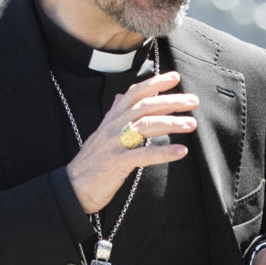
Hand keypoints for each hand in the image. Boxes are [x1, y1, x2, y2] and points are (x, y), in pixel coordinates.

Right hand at [65, 70, 197, 212]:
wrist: (71, 187)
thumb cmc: (91, 162)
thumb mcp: (101, 133)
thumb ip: (113, 114)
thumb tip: (119, 96)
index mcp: (111, 119)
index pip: (134, 94)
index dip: (154, 83)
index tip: (175, 77)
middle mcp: (113, 127)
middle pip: (145, 107)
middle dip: (171, 101)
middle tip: (194, 101)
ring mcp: (115, 144)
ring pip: (146, 126)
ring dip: (172, 123)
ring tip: (191, 124)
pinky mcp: (117, 163)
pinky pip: (144, 154)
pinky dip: (164, 152)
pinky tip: (181, 151)